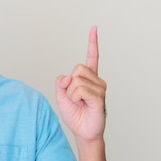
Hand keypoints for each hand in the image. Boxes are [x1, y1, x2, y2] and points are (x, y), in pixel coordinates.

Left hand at [55, 26, 106, 141]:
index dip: (92, 43)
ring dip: (71, 94)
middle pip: (77, 69)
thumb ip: (61, 83)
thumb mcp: (61, 96)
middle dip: (69, 84)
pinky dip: (76, 98)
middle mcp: (97, 80)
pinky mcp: (100, 97)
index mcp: (88, 78)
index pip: (91, 57)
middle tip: (74, 98)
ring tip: (79, 103)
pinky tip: (83, 105)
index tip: (94, 28)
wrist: (83, 131)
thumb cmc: (75, 114)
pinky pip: (81, 90)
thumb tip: (67, 77)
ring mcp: (100, 88)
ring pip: (76, 80)